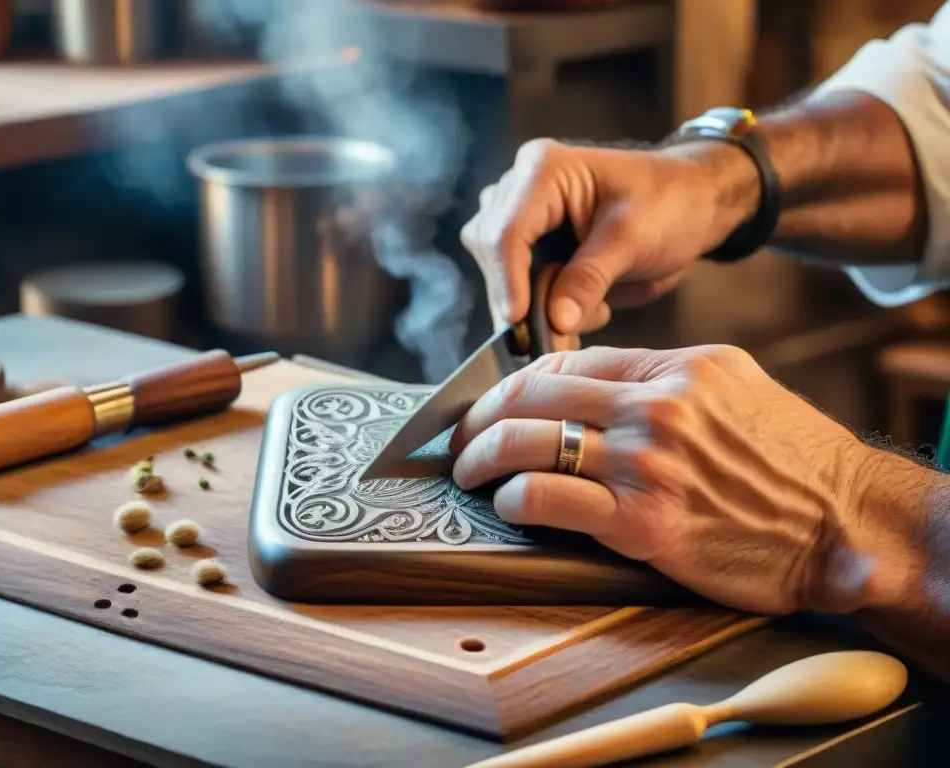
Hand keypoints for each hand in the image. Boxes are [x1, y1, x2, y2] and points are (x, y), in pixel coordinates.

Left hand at [449, 345, 892, 615]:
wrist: (845, 524)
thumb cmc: (794, 460)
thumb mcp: (736, 387)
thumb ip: (667, 377)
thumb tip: (601, 384)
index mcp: (676, 368)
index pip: (569, 360)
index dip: (518, 381)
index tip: (498, 401)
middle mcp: (655, 407)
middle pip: (535, 393)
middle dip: (481, 414)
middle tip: (461, 434)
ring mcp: (647, 464)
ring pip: (528, 442)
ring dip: (481, 456)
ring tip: (468, 471)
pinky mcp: (643, 524)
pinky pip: (548, 499)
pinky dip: (514, 500)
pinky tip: (508, 505)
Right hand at [459, 139, 751, 334]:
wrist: (693, 206)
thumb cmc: (670, 203)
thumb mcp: (634, 238)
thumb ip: (591, 278)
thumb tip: (555, 321)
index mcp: (543, 171)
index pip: (508, 230)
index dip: (507, 279)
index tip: (516, 320)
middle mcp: (521, 191)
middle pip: (493, 253)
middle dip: (517, 297)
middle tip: (551, 337)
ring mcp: (523, 220)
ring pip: (498, 273)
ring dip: (530, 305)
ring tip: (579, 320)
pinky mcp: (533, 249)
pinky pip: (518, 286)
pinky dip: (541, 309)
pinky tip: (579, 312)